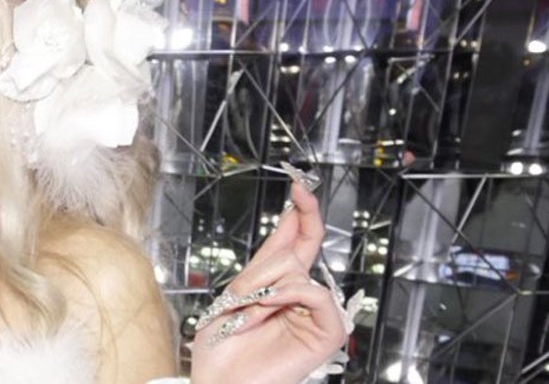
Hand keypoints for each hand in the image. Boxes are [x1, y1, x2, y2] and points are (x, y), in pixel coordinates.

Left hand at [190, 182, 347, 383]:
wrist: (219, 381)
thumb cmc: (222, 347)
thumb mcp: (235, 293)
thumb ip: (266, 261)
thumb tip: (292, 220)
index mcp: (280, 285)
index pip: (298, 240)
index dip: (303, 212)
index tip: (299, 185)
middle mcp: (301, 296)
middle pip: (293, 251)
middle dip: (260, 269)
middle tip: (243, 295)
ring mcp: (317, 314)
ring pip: (296, 270)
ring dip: (263, 290)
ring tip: (248, 317)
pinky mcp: (328, 332)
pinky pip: (315, 293)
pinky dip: (288, 297)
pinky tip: (269, 309)